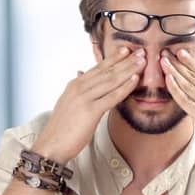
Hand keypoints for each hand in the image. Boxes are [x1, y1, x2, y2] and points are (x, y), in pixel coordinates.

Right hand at [32, 47, 146, 163]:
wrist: (51, 144)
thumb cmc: (62, 128)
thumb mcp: (68, 102)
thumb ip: (77, 87)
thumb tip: (80, 72)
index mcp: (75, 84)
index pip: (98, 68)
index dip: (113, 58)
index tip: (126, 50)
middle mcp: (79, 87)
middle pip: (107, 71)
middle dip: (125, 61)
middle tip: (141, 52)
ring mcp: (84, 98)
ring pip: (111, 80)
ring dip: (128, 69)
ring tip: (142, 61)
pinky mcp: (90, 111)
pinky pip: (112, 96)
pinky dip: (125, 87)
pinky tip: (135, 79)